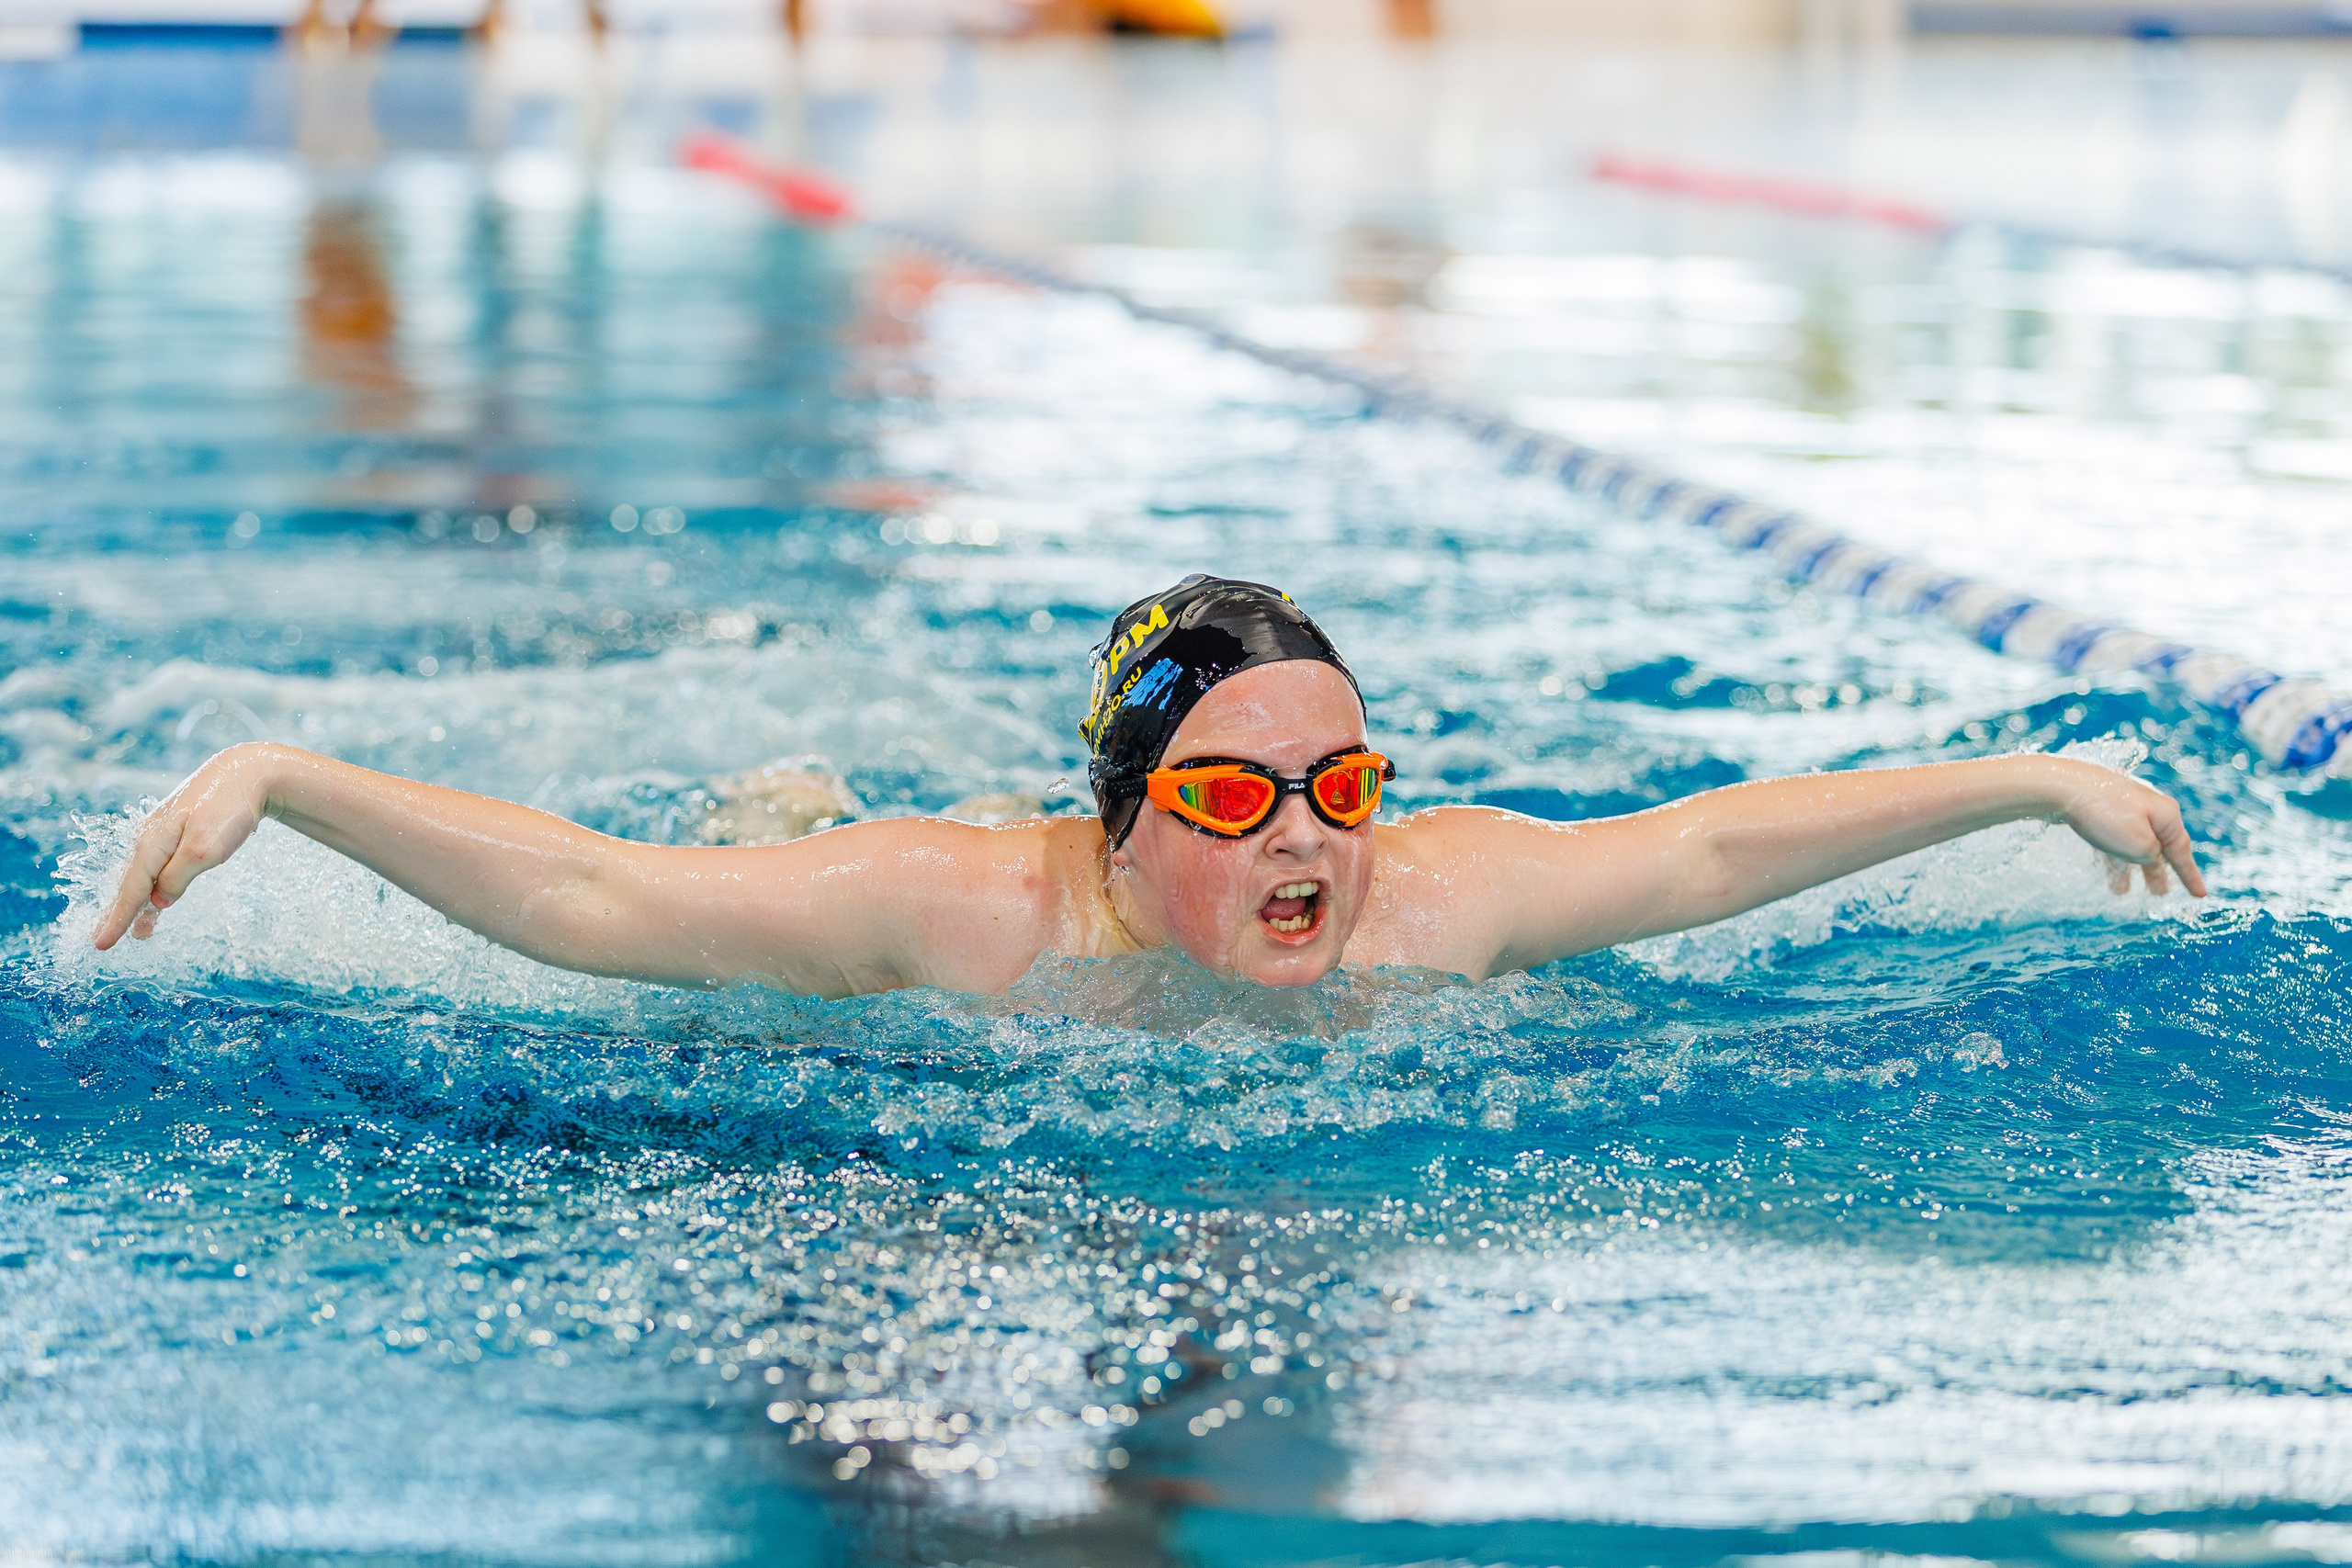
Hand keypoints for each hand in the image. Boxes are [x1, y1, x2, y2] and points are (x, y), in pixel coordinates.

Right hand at [94, 742, 281, 949]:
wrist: (249, 772)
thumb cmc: (228, 809)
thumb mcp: (204, 850)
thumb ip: (177, 878)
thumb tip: (157, 901)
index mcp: (152, 843)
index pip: (131, 890)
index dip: (117, 919)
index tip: (100, 945)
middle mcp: (151, 838)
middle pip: (133, 883)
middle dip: (121, 913)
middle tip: (105, 942)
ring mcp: (165, 833)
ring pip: (147, 875)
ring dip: (141, 903)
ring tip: (141, 932)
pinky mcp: (181, 831)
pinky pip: (161, 865)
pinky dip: (156, 885)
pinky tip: (159, 897)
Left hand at [2050, 761, 2207, 898]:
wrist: (2064, 787)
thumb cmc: (2106, 816)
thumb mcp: (2139, 846)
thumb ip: (2152, 857)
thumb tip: (2151, 857)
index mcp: (2166, 816)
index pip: (2182, 852)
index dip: (2190, 876)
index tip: (2200, 895)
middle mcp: (2149, 809)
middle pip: (2158, 846)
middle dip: (2158, 872)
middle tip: (2160, 894)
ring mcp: (2123, 807)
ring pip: (2132, 843)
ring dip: (2130, 868)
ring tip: (2123, 892)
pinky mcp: (2100, 809)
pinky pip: (2111, 838)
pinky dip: (2111, 857)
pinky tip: (2105, 875)